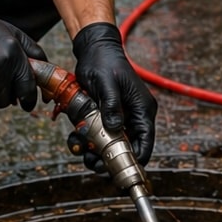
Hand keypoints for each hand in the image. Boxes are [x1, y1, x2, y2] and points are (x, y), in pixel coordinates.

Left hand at [72, 22, 156, 163]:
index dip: (135, 159)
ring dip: (94, 151)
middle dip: (108, 158)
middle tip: (92, 163)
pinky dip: (86, 140)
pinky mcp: (106, 117)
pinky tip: (75, 138)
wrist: (94, 50)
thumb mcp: (107, 84)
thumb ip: (112, 106)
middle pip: (127, 148)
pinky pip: (99, 136)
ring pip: (110, 145)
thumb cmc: (104, 62)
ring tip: (80, 150)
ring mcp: (120, 117)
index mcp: (142, 109)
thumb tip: (114, 129)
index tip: (120, 172)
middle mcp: (134, 116)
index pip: (145, 141)